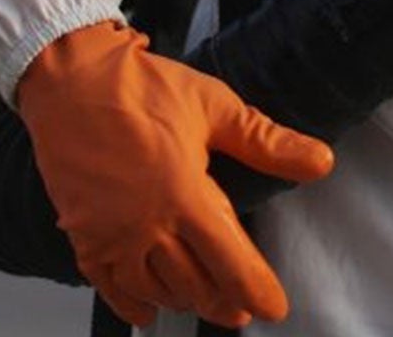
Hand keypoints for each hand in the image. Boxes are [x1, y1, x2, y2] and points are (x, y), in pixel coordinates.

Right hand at [15, 20, 333, 328]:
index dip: (256, 289)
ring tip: (206, 304)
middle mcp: (144, 226)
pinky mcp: (81, 234)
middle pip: (193, 284)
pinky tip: (145, 311)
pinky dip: (129, 303)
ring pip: (153, 288)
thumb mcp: (215, 108)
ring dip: (183, 301)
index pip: (230, 262)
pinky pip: (107, 284)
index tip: (275, 307)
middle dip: (223, 301)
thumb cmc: (143, 89)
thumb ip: (266, 142)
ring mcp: (109, 235)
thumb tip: (321, 162)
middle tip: (243, 310)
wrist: (72, 82)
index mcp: (183, 197)